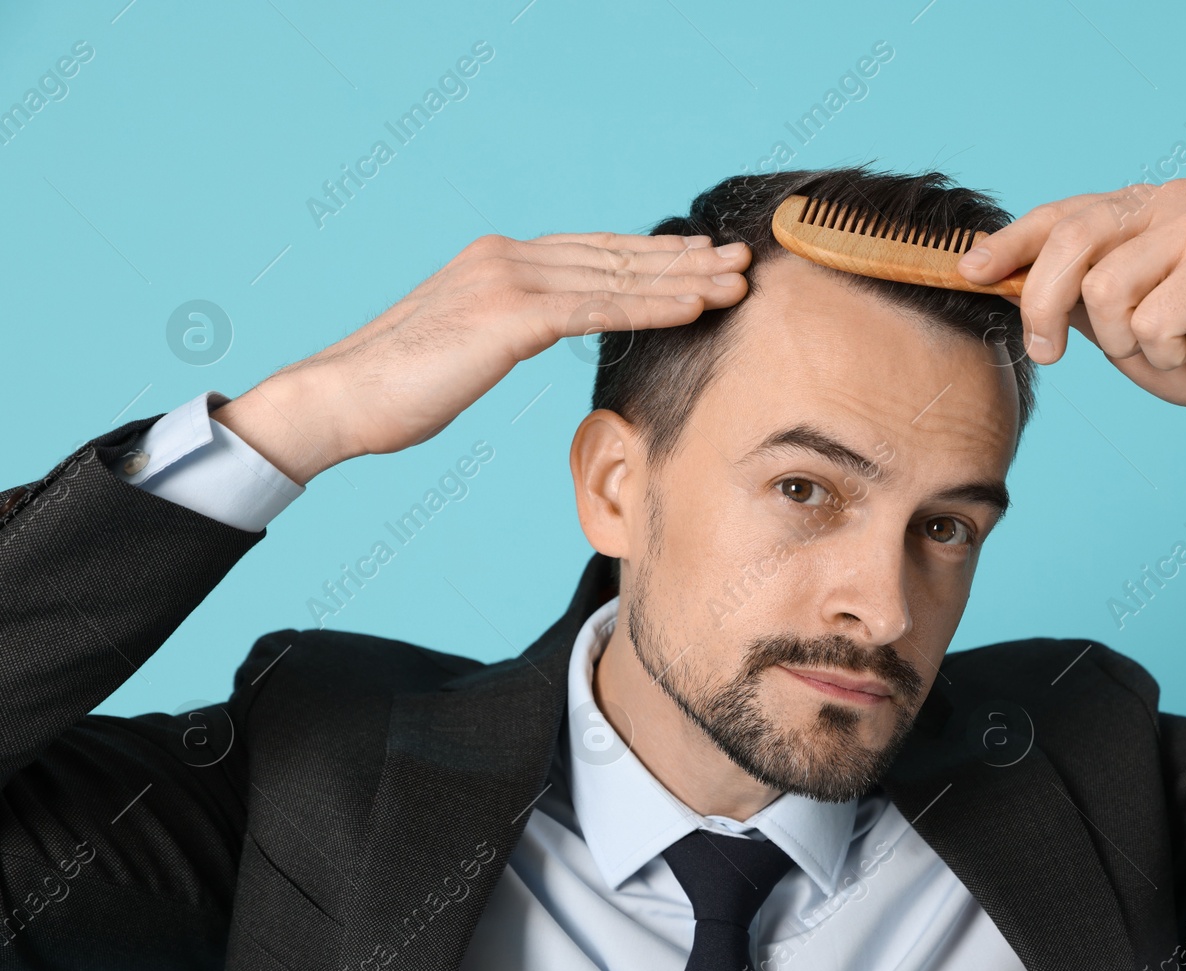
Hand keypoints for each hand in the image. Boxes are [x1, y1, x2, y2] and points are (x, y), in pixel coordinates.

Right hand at [213, 232, 750, 483]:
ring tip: (736, 281)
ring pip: (617, 276)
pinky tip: (696, 307)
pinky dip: (653, 306)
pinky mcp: (509, 314)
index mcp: (497, 260)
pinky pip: (599, 308)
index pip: (593, 252)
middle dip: (683, 259)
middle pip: (615, 255)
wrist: (341, 399)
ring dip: (684, 279)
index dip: (651, 255)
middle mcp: (507, 256)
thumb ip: (508, 327)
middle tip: (740, 259)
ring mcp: (509, 280)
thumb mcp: (466, 346)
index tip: (699, 256)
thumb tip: (540, 330)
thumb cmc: (397, 388)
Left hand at [956, 179, 1185, 470]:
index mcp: (1143, 206)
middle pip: (1071, 241)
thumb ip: (1064, 289)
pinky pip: (1147, 321)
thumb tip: (986, 270)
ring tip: (1163, 342)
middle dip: (1044, 305)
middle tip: (1048, 353)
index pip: (1060, 214)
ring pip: (1103, 290)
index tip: (968, 270)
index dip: (1010, 244)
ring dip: (1121, 340)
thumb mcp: (1107, 318)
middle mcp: (1172, 201)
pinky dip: (1161, 352)